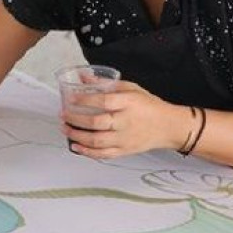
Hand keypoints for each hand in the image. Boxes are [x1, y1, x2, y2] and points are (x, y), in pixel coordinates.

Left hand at [60, 81, 191, 158]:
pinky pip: (103, 154)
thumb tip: (84, 78)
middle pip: (96, 123)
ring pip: (97, 141)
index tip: (71, 99)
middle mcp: (126, 122)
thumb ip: (106, 84)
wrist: (168, 126)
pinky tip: (76, 146)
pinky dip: (87, 152)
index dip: (85, 101)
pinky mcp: (124, 151)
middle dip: (75, 120)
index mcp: (128, 103)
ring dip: (77, 136)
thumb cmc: (150, 106)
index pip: (103, 102)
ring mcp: (125, 138)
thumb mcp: (131, 88)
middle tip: (64, 115)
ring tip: (66, 129)